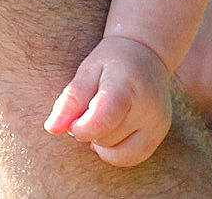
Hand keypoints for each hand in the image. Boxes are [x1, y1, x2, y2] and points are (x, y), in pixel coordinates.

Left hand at [44, 35, 174, 167]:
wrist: (147, 52)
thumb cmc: (111, 62)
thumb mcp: (87, 71)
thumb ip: (70, 100)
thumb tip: (52, 129)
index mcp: (127, 86)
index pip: (103, 120)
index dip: (81, 127)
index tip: (75, 118)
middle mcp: (148, 108)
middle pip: (106, 138)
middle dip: (90, 130)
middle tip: (92, 107)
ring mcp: (157, 124)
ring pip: (117, 154)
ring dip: (102, 141)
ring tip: (104, 118)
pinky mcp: (159, 135)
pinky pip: (131, 158)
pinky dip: (116, 151)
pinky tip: (113, 131)